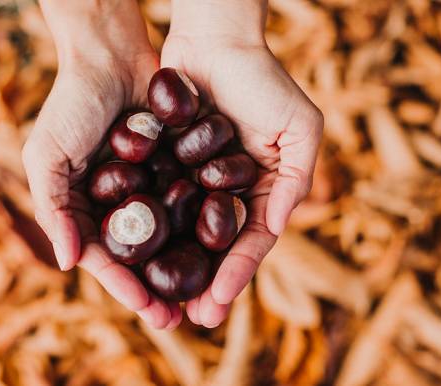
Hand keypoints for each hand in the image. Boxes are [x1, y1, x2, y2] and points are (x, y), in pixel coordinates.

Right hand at [22, 0, 180, 328]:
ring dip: (181, 268)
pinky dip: (198, 228)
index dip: (122, 285)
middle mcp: (115, 204)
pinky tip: (217, 251)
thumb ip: (52, 207)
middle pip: (138, 257)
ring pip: (166, 239)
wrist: (111, 55)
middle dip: (155, 289)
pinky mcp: (172, 169)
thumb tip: (69, 264)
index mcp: (82, 207)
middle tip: (178, 319)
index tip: (146, 309)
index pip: (103, 256)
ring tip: (202, 296)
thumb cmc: (71, 103)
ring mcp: (145, 188)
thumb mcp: (46, 153)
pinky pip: (186, 205)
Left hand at [161, 0, 322, 326]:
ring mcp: (197, 182)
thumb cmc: (263, 79)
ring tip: (164, 303)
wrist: (214, 40)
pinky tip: (139, 260)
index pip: (251, 242)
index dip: (237, 274)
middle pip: (217, 248)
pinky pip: (160, 206)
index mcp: (262, 189)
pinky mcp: (168, 167)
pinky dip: (152, 233)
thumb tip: (276, 229)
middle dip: (207, 285)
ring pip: (186, 236)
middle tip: (191, 319)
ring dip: (177, 270)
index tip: (219, 303)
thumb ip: (295, 179)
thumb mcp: (300, 127)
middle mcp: (229, 192)